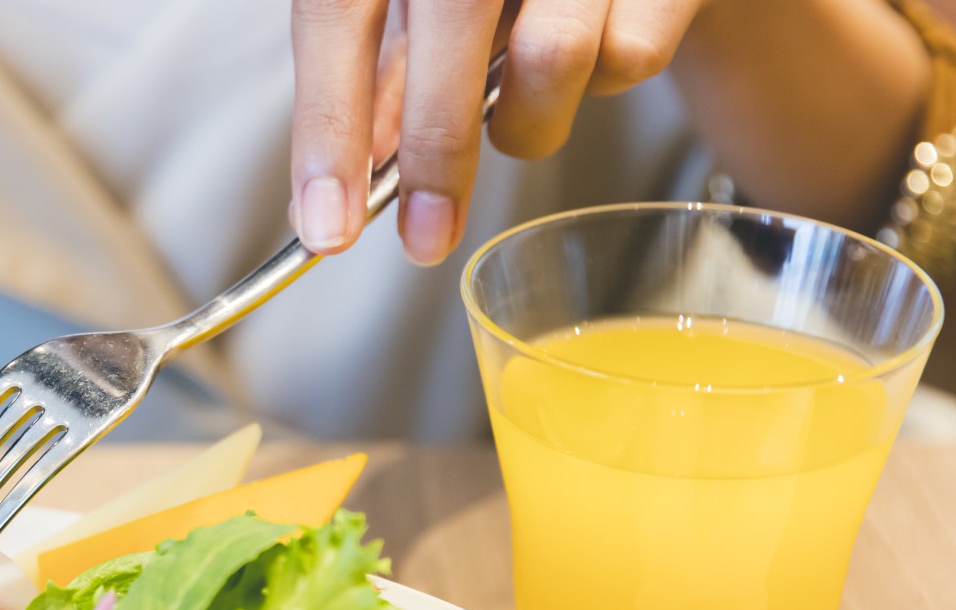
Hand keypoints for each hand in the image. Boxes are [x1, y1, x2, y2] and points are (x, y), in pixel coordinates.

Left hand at [290, 0, 706, 264]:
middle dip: (435, 156)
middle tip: (425, 239)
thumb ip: (383, 76)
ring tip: (519, 109)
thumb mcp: (422, 0)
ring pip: (553, 55)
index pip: (335, 13)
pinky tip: (593, 46)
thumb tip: (333, 188)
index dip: (327, 126)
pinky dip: (604, 82)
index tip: (325, 226)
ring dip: (528, 121)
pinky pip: (630, 56)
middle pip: (450, 24)